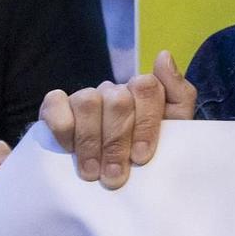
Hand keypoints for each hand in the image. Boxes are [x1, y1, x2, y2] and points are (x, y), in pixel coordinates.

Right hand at [40, 51, 196, 189]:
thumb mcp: (172, 133)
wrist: (103, 180)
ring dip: (90, 141)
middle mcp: (114, 91)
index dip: (145, 124)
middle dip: (116, 142)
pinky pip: (55, 104)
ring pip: (88, 101)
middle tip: (114, 176)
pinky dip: (63, 127)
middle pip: (118, 100)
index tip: (141, 157)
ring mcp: (84, 96)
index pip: (147, 88)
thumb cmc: (141, 157)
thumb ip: (179, 96)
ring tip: (92, 173)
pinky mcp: (55, 105)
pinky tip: (69, 150)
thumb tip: (163, 56)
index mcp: (143, 94)